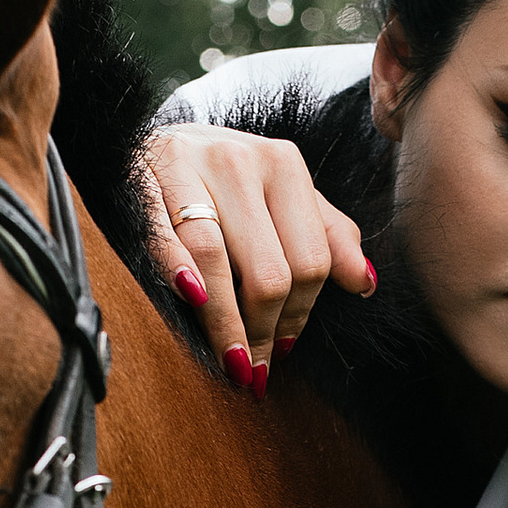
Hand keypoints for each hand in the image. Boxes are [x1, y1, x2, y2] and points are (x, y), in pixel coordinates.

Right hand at [139, 123, 374, 392]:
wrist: (145, 140)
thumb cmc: (220, 179)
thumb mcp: (281, 195)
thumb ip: (326, 235)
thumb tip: (365, 284)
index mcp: (284, 165)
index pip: (310, 260)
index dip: (300, 314)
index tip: (284, 348)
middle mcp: (240, 161)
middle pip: (269, 269)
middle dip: (264, 329)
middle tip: (255, 367)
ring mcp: (190, 167)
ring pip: (216, 259)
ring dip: (226, 324)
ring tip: (233, 364)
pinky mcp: (142, 180)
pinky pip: (164, 238)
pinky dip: (178, 272)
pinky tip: (192, 302)